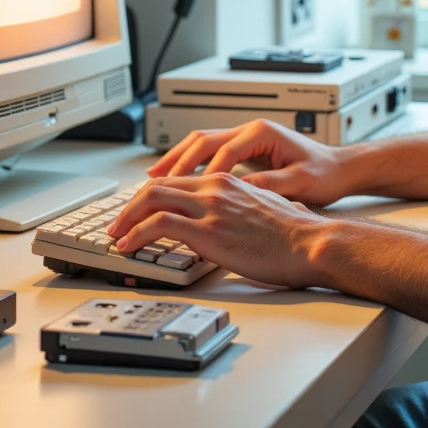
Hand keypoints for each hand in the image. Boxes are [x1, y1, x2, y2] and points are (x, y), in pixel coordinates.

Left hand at [108, 172, 324, 287]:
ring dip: (127, 219)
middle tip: (118, 224)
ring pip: (152, 200)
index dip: (150, 195)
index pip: (176, 180)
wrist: (310, 243)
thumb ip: (244, 207)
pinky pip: (159, 226)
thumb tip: (241, 219)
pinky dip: (136, 234)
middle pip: (158, 187)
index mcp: (227, 181)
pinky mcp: (208, 231)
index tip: (138, 211)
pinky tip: (129, 247)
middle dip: (131, 206)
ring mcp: (210, 207)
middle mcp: (215, 187)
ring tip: (117, 237)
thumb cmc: (294, 233)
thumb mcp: (264, 208)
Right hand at [146, 119, 355, 205]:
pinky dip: (188, 165)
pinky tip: (174, 181)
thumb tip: (241, 192)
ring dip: (176, 160)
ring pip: (200, 143)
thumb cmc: (324, 174)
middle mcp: (249, 131)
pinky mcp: (243, 151)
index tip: (179, 194)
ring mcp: (245, 138)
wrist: (340, 168)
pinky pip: (208, 153)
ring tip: (151, 180)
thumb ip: (269, 185)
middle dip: (174, 162)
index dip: (199, 174)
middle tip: (151, 184)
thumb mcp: (299, 182)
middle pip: (201, 141)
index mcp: (261, 134)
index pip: (221, 152)